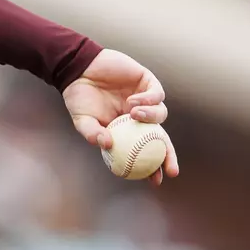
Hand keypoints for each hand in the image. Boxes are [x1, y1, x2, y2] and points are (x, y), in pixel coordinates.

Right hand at [61, 48, 179, 183]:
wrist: (78, 69)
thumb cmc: (79, 96)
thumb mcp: (81, 120)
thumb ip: (92, 133)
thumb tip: (107, 146)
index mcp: (126, 129)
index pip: (145, 150)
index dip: (154, 166)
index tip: (156, 180)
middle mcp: (139, 117)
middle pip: (161, 138)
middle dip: (169, 154)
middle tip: (170, 168)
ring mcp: (144, 99)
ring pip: (160, 114)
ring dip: (151, 117)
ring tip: (132, 114)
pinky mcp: (147, 82)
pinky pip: (156, 94)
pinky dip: (148, 100)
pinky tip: (132, 101)